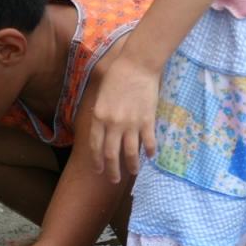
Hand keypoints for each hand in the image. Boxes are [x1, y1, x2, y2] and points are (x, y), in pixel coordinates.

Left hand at [88, 53, 160, 183]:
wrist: (137, 65)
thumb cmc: (117, 77)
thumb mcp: (101, 97)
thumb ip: (101, 115)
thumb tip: (102, 130)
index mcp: (99, 118)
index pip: (95, 146)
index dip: (97, 161)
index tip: (99, 170)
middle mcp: (113, 124)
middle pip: (111, 154)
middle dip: (112, 170)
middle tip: (114, 180)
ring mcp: (131, 124)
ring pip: (130, 152)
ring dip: (131, 165)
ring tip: (134, 172)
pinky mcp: (147, 120)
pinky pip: (148, 141)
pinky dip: (150, 151)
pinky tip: (150, 156)